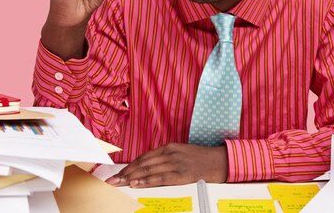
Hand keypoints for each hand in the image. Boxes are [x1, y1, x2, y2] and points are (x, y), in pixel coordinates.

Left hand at [106, 143, 227, 187]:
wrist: (220, 161)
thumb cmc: (202, 159)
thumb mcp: (182, 153)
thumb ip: (167, 158)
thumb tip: (150, 168)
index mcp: (170, 147)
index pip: (144, 157)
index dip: (129, 165)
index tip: (118, 173)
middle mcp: (170, 153)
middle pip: (143, 163)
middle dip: (125, 172)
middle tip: (112, 180)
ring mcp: (176, 163)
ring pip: (148, 170)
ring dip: (131, 178)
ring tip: (119, 183)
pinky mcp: (182, 174)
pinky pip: (160, 178)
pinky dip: (146, 182)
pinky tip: (136, 184)